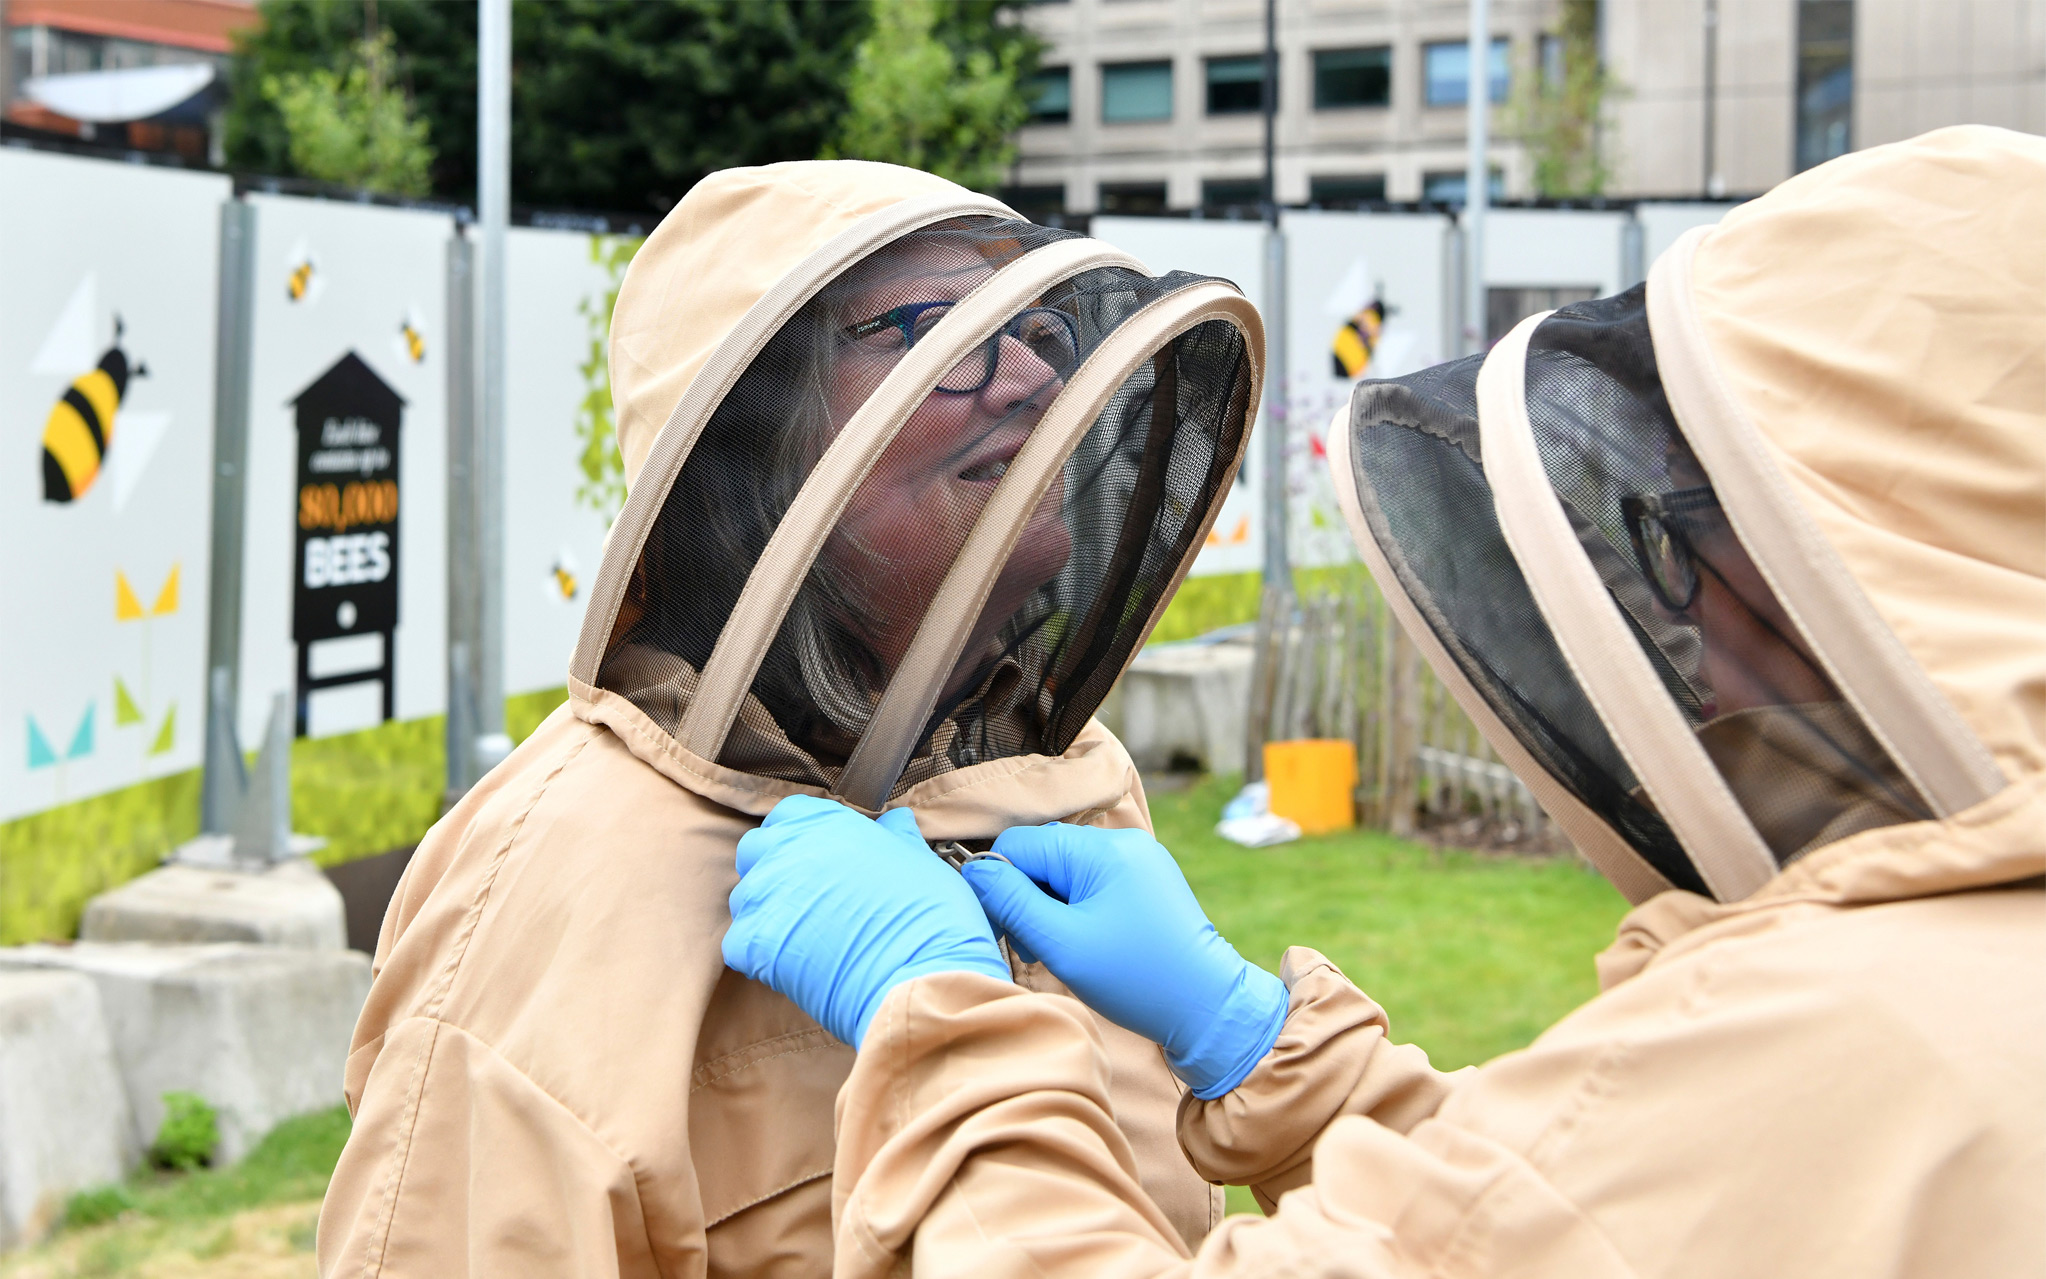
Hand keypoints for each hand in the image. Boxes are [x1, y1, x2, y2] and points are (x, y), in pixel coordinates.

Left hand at [724, 795, 1010, 1047]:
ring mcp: (768, 896)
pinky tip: (791, 965)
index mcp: (828, 825)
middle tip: (805, 898)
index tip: (813, 857)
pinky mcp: (756, 943)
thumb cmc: (930, 918)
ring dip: (766, 913)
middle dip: (773, 870)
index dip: (799, 837)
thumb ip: (897, 837)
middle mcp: (789, 851)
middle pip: (756, 851)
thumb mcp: (922, 860)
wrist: (922, 977)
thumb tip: (896, 822)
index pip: (789, 815)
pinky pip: (739, 943)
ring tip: (803, 937)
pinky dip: (759, 955)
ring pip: (745, 898)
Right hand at [961, 824, 1286, 1098]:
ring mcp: (1138, 859)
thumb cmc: (1136, 978)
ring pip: (1065, 871)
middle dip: (1027, 898)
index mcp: (1100, 848)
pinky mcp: (1146, 881)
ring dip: (1050, 907)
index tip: (1007, 930)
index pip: (1018, 844)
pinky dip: (1077, 910)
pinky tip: (1085, 944)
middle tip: (1036, 947)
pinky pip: (1093, 882)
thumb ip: (1012, 901)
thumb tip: (973, 870)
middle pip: (1042, 855)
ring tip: (1063, 950)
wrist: (1209, 1007)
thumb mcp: (1062, 943)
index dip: (999, 884)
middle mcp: (1121, 842)